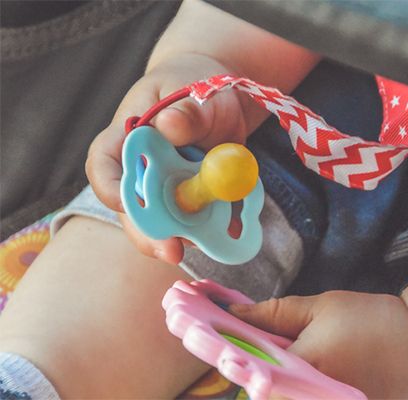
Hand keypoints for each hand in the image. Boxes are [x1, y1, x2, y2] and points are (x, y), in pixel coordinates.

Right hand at [86, 54, 255, 263]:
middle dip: (149, 233)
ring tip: (213, 240)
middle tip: (172, 251)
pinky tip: (232, 232)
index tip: (126, 204)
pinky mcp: (190, 200)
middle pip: (132, 209)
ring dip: (185, 236)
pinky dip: (213, 230)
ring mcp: (165, 189)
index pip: (103, 165)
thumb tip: (168, 126)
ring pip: (164, 223)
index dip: (110, 189)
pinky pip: (197, 222)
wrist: (220, 96)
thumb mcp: (193, 89)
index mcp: (126, 137)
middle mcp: (140, 170)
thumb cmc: (195, 84)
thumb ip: (185, 110)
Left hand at [230, 291, 407, 397]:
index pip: (246, 368)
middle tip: (254, 354)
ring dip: (274, 383)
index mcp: (302, 365)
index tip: (217, 341)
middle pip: (262, 391)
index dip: (229, 356)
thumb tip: (235, 313)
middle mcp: (310, 395)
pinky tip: (305, 373)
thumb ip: (275, 313)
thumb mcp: (323, 306)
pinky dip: (295, 391)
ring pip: (281, 397)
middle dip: (252, 373)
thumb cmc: (377, 322)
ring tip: (289, 361)